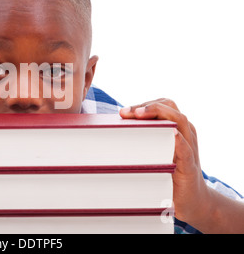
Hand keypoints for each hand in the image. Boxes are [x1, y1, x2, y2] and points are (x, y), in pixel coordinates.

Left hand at [119, 98, 210, 226]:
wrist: (193, 201)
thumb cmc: (169, 174)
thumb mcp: (155, 154)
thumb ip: (142, 142)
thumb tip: (112, 134)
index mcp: (176, 128)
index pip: (162, 105)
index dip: (144, 104)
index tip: (123, 111)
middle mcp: (185, 133)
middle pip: (170, 107)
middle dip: (147, 106)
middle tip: (125, 112)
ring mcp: (190, 148)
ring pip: (180, 121)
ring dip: (158, 114)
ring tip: (139, 115)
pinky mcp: (190, 165)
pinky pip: (186, 149)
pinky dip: (178, 140)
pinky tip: (170, 134)